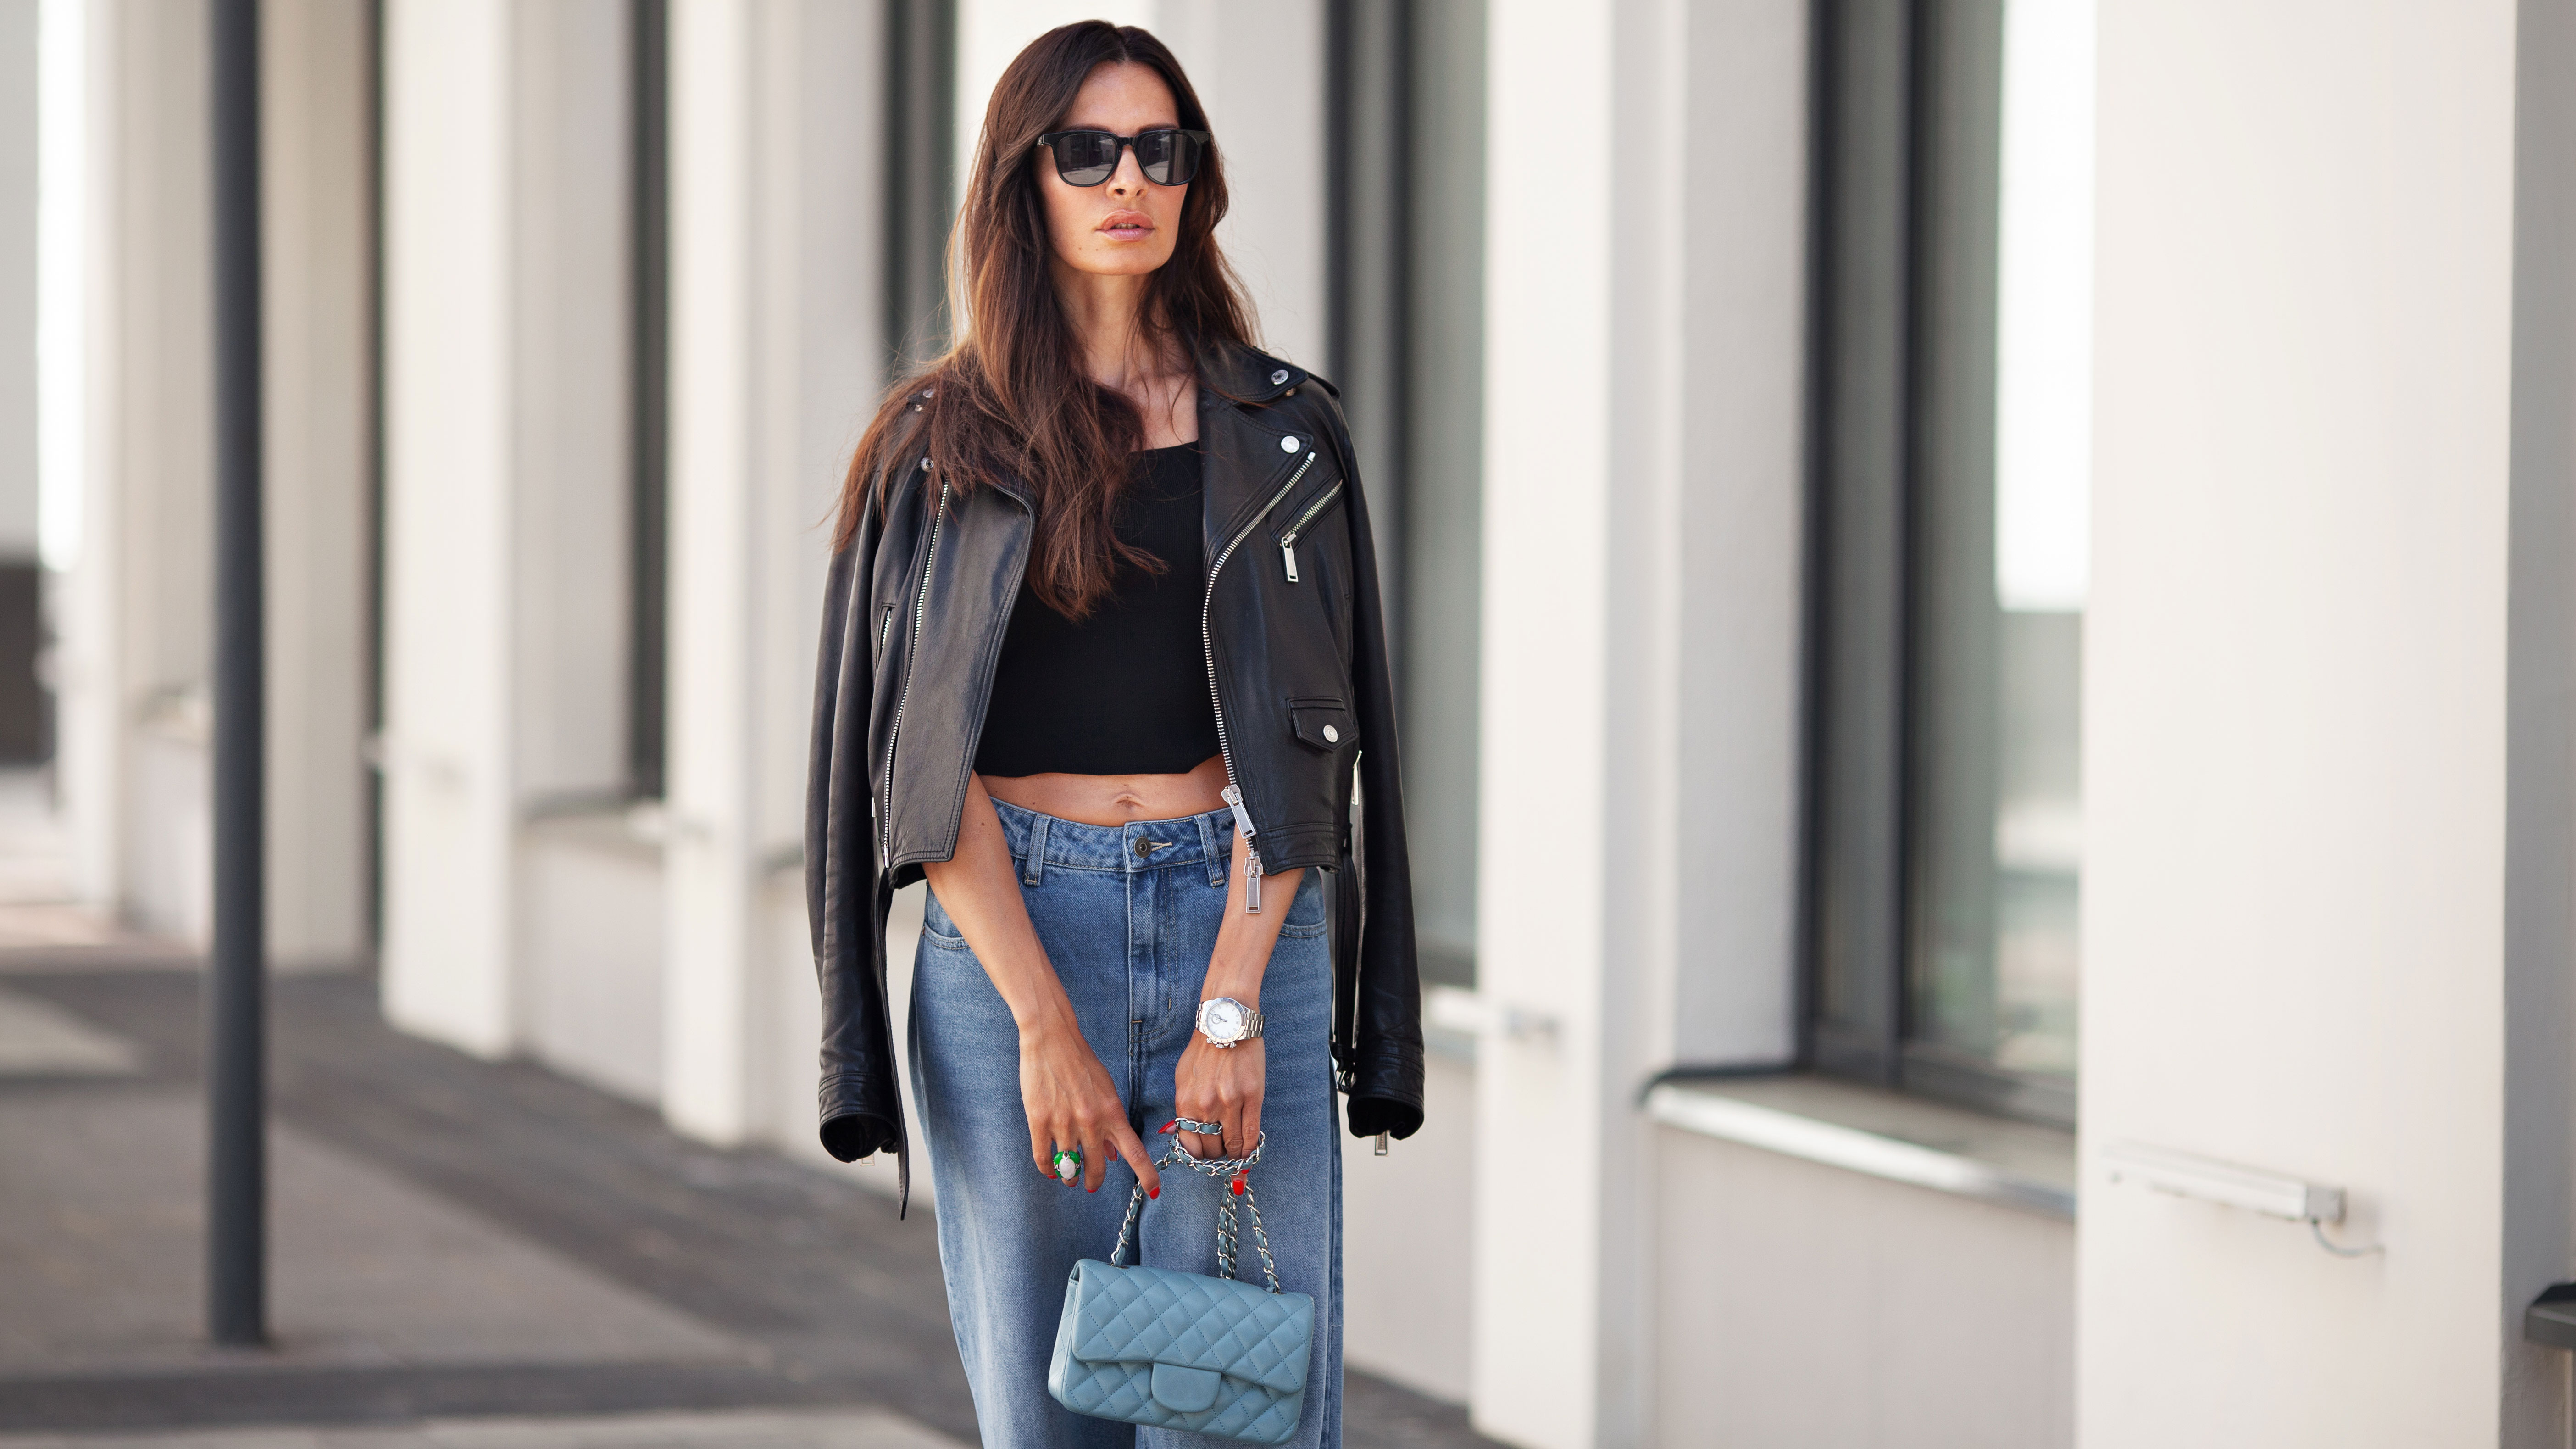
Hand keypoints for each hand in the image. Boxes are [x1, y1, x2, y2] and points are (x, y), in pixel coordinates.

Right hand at [1019, 1016, 1159, 1196]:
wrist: (1052, 1040)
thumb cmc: (1082, 1063)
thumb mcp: (1105, 1091)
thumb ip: (1110, 1123)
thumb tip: (1111, 1154)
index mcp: (1112, 1113)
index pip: (1135, 1153)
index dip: (1146, 1176)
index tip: (1153, 1192)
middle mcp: (1091, 1123)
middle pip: (1097, 1169)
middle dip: (1094, 1182)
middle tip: (1090, 1185)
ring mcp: (1064, 1124)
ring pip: (1069, 1167)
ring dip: (1069, 1177)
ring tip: (1068, 1178)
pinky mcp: (1040, 1122)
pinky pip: (1044, 1158)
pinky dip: (1048, 1170)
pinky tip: (1050, 1171)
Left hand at [1174, 1029, 1263, 1163]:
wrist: (1225, 1025)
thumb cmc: (1203, 1050)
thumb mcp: (1182, 1079)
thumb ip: (1183, 1106)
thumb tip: (1182, 1130)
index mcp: (1185, 1103)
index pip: (1190, 1146)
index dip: (1198, 1156)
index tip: (1205, 1155)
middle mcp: (1206, 1107)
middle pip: (1211, 1149)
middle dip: (1217, 1156)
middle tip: (1222, 1153)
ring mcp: (1230, 1103)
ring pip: (1233, 1145)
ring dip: (1235, 1154)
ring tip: (1236, 1153)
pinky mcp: (1252, 1097)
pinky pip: (1251, 1134)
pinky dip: (1250, 1147)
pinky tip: (1249, 1150)